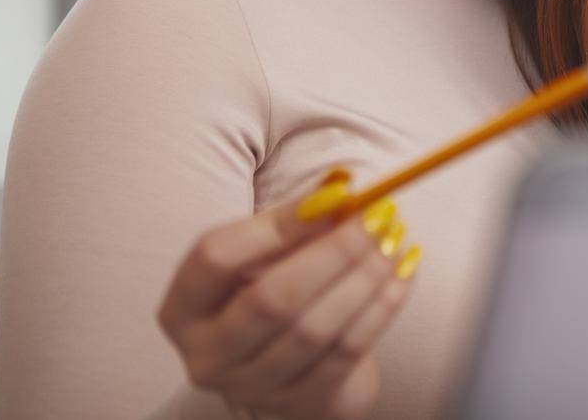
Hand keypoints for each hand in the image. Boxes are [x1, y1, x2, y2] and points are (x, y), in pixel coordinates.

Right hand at [157, 169, 422, 419]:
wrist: (296, 364)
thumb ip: (296, 221)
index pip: (216, 257)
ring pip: (315, 329)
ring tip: (397, 240)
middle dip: (335, 252)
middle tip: (381, 215)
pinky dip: (381, 308)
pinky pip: (346, 353)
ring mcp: (250, 387)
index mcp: (184, 307)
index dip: (278, 224)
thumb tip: (342, 188)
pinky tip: (403, 274)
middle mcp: (208, 354)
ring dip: (365, 278)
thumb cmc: (277, 290)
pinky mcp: (298, 405)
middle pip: (271, 299)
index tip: (338, 195)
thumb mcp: (270, 255)